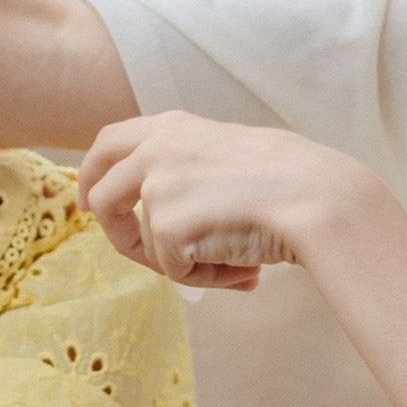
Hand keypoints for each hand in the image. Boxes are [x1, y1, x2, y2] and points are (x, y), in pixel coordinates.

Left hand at [77, 113, 373, 290]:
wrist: (317, 197)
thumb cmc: (290, 181)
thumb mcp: (226, 153)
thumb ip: (188, 169)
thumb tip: (161, 213)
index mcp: (172, 127)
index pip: (110, 141)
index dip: (93, 173)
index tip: (90, 200)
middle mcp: (155, 150)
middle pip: (102, 194)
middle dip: (112, 229)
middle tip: (132, 250)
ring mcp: (156, 187)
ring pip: (147, 245)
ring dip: (185, 263)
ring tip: (236, 263)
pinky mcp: (166, 226)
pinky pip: (172, 271)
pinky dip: (205, 279)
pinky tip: (243, 268)